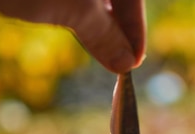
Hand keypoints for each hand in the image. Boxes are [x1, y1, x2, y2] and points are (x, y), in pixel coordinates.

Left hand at [0, 0, 145, 72]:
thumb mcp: (77, 10)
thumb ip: (105, 34)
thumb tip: (125, 62)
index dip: (134, 27)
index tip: (132, 60)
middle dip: (113, 26)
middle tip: (116, 60)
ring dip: (90, 21)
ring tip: (96, 49)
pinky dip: (65, 10)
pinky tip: (60, 23)